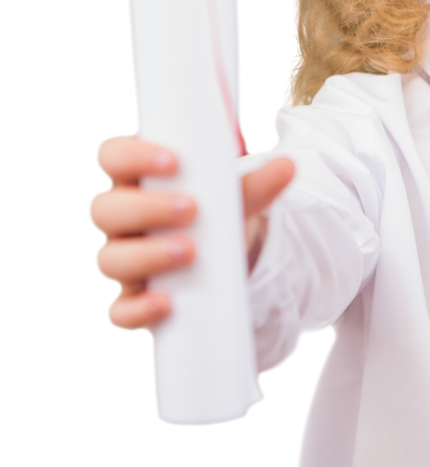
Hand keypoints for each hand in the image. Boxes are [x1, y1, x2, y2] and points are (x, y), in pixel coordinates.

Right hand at [88, 132, 294, 333]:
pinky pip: (118, 310)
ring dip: (145, 255)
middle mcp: (122, 219)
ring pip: (108, 259)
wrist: (218, 257)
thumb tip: (288, 166)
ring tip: (190, 251)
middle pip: (103, 210)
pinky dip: (138, 309)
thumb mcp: (235, 196)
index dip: (132, 156)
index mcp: (137, 179)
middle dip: (145, 209)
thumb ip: (258, 183)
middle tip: (191, 208)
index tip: (172, 160)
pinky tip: (166, 303)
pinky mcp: (132, 299)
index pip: (112, 156)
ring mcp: (123, 259)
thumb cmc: (213, 214)